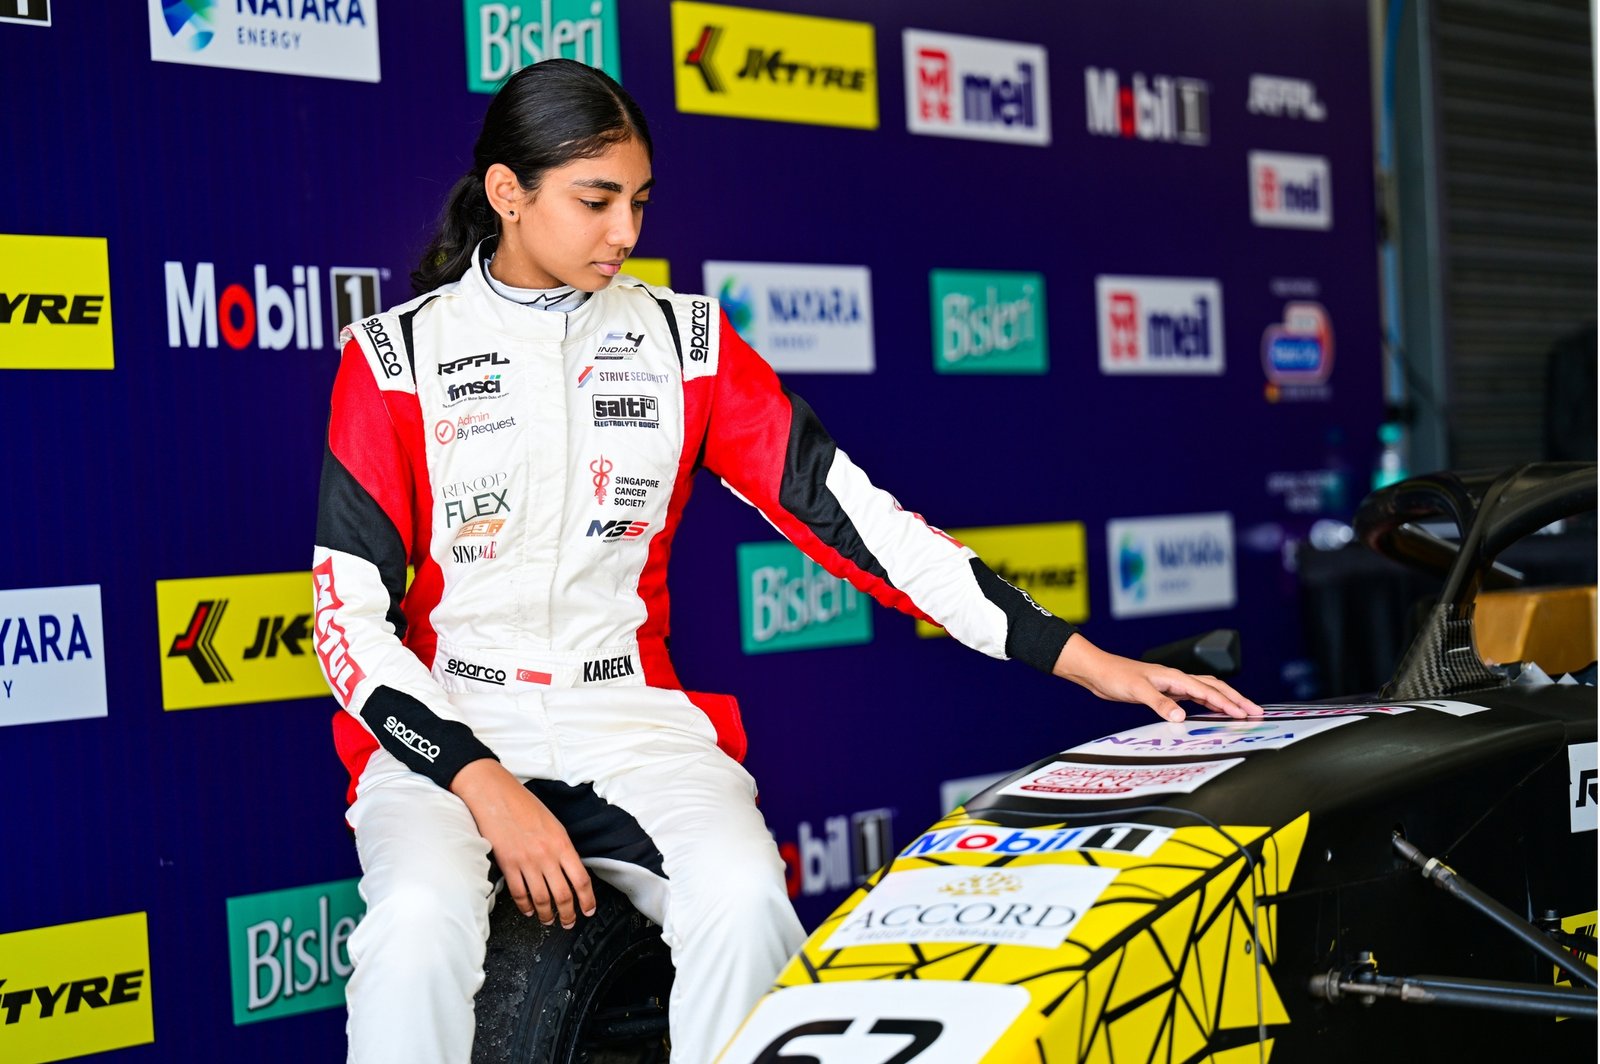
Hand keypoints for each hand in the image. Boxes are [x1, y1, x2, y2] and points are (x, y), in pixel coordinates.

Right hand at [449, 759, 595, 926]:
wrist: (495, 795)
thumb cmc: (524, 805)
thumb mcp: (553, 824)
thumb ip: (562, 848)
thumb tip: (569, 869)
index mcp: (562, 843)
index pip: (581, 879)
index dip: (587, 899)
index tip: (588, 909)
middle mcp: (546, 855)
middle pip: (563, 895)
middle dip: (568, 914)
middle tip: (569, 922)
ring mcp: (526, 862)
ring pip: (541, 899)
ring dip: (547, 915)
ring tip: (549, 921)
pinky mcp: (507, 865)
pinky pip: (519, 893)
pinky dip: (525, 906)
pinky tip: (529, 910)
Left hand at [1053, 634, 1261, 721]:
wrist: (1099, 672)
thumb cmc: (1115, 676)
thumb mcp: (1137, 691)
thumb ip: (1160, 704)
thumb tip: (1181, 717)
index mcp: (1174, 677)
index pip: (1208, 691)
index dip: (1228, 703)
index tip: (1245, 714)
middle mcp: (1177, 679)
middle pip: (1215, 688)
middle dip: (1237, 700)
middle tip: (1257, 712)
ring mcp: (1172, 685)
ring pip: (1207, 692)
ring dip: (1225, 701)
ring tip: (1243, 712)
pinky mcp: (1165, 692)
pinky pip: (1194, 698)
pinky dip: (1208, 704)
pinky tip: (1213, 712)